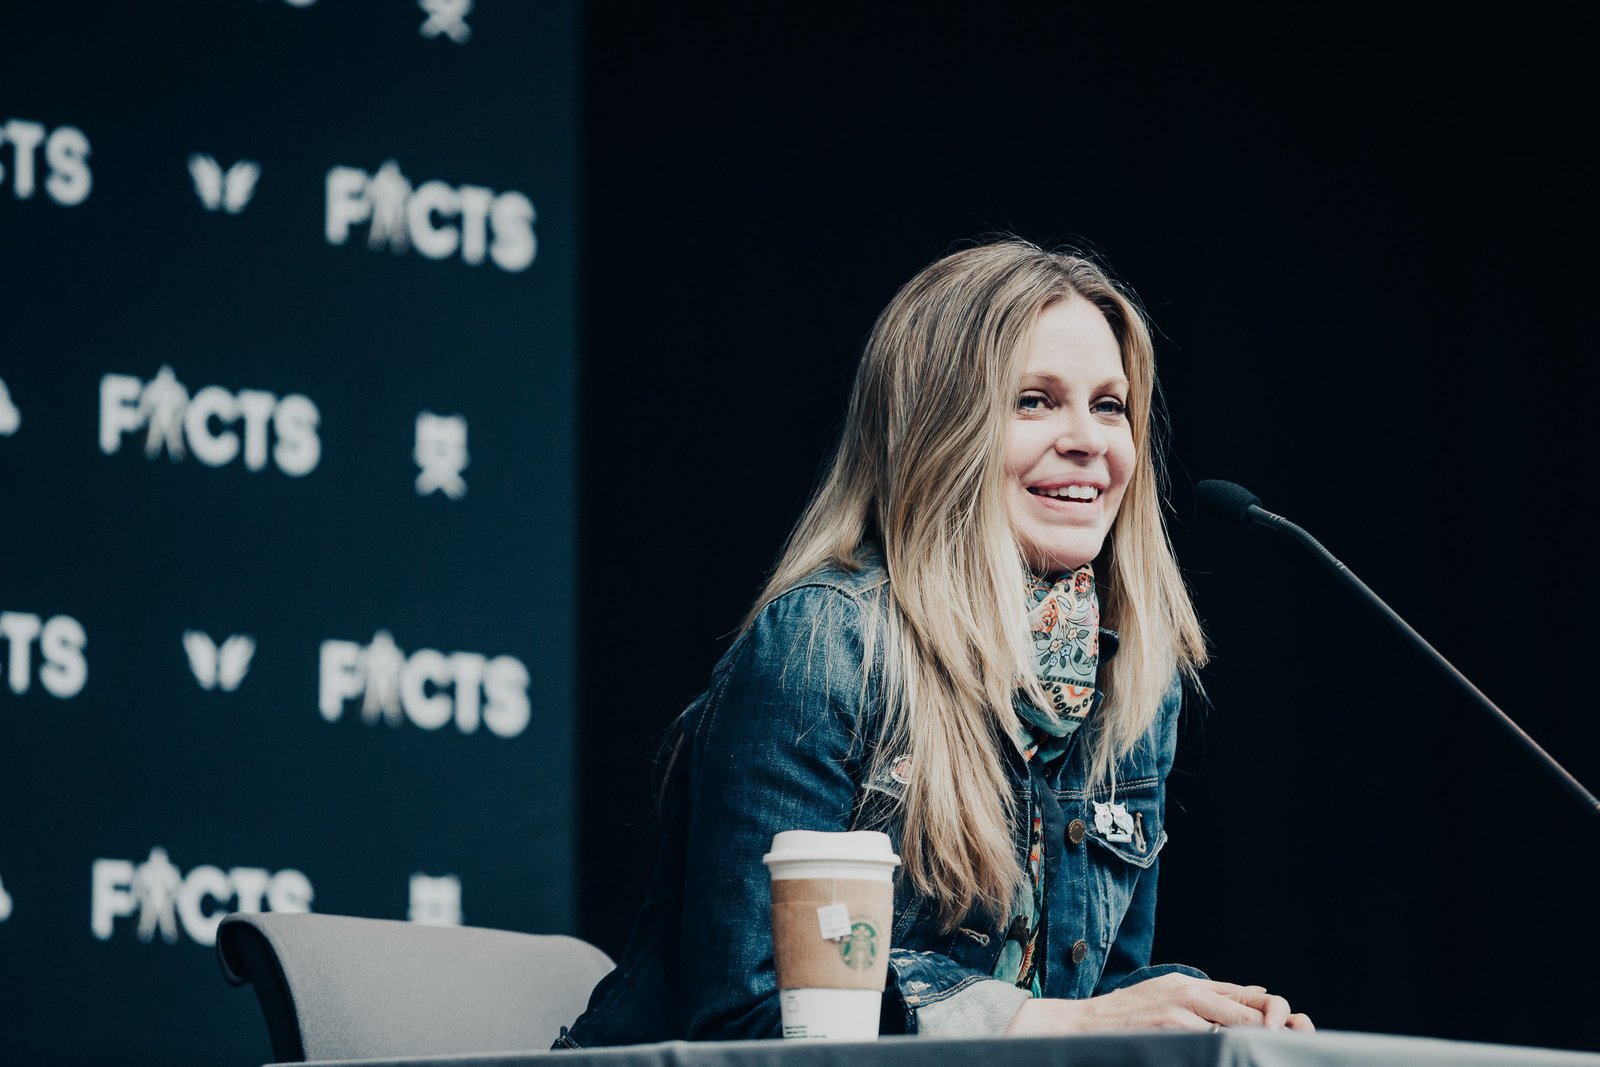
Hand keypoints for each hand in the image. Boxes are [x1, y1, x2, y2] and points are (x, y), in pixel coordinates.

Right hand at [1005, 972, 1313, 1034]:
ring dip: (1253, 1042)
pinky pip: (1210, 1040)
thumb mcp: (1165, 995)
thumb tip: (1254, 995)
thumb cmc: (1125, 1016)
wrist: (1084, 1026)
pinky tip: (1231, 1053)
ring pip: (1236, 1027)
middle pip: (1252, 1010)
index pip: (1251, 995)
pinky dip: (1224, 1048)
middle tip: (1289, 1046)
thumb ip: (1205, 996)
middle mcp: (1190, 992)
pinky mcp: (1170, 1026)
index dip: (1278, 1014)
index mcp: (1192, 986)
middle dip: (1274, 1032)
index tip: (1293, 1033)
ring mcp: (1181, 1009)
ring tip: (1264, 1052)